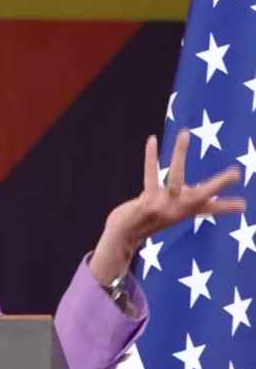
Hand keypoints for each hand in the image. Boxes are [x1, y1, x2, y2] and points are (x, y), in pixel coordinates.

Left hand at [89, 130, 245, 285]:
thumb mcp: (171, 211)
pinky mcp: (147, 201)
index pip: (211, 209)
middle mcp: (178, 209)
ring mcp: (163, 205)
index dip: (227, 206)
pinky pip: (150, 172)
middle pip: (203, 194)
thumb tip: (200, 193)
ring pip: (175, 175)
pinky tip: (152, 140)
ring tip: (185, 134)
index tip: (244, 205)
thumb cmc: (149, 219)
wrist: (124, 234)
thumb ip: (187, 201)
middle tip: (237, 173)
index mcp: (185, 211)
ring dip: (180, 153)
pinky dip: (151, 155)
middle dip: (219, 183)